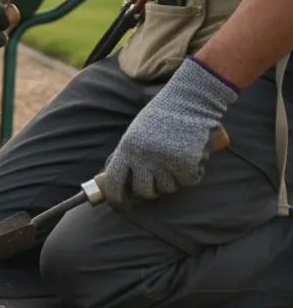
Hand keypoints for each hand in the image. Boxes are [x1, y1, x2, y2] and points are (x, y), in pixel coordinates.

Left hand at [98, 57, 238, 209]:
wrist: (190, 100)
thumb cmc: (162, 116)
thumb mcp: (135, 133)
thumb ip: (127, 155)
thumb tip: (114, 180)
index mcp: (126, 149)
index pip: (114, 183)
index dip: (116, 200)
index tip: (122, 207)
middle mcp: (143, 158)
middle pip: (144, 192)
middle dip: (153, 189)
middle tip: (160, 178)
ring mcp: (165, 162)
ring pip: (168, 188)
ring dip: (174, 179)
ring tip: (177, 158)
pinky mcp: (187, 164)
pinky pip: (189, 181)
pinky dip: (193, 174)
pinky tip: (193, 158)